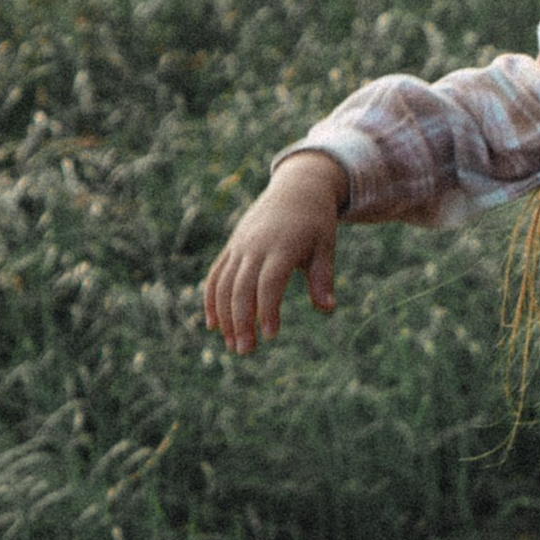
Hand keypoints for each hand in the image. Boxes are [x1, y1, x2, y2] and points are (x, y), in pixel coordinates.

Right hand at [202, 152, 345, 351]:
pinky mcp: (233, 247)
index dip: (267, 309)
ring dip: (225, 316)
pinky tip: (213, 325)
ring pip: (225, 284)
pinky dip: (211, 299)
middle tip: (245, 351)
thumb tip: (327, 309)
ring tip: (232, 345)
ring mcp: (240, 246)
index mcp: (281, 246)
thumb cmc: (316, 222)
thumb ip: (323, 277)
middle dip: (241, 321)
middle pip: (242, 287)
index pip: (269, 282)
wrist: (297, 188)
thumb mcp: (325, 246)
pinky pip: (217, 275)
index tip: (271, 336)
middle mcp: (255, 246)